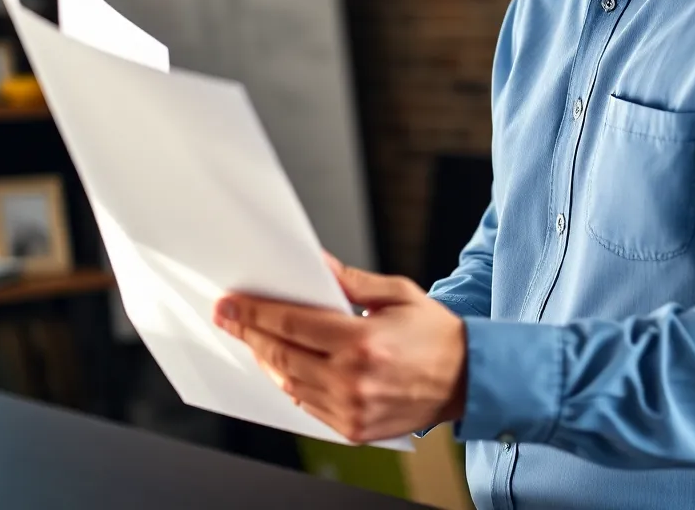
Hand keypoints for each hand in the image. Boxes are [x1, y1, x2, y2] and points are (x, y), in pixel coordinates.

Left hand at [213, 255, 466, 442]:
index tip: (231, 304)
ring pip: (289, 385)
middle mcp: (353, 380)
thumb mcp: (398, 293)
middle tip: (227, 318)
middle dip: (249, 334)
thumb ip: (352, 281)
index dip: (256, 313)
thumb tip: (319, 265)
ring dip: (266, 360)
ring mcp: (352, 410)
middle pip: (282, 357)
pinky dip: (290, 385)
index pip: (293, 325)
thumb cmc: (435, 332)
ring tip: (253, 339)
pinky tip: (284, 366)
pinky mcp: (354, 430)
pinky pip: (308, 407)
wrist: (467, 378)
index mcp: (363, 342)